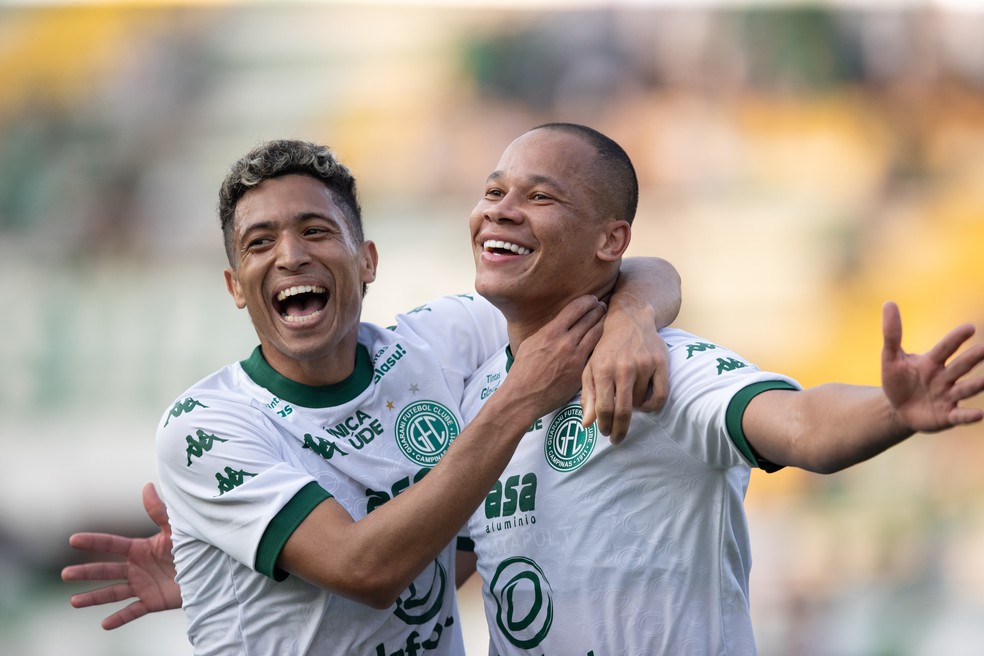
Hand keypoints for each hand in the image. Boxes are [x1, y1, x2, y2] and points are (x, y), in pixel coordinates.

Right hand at [61, 482, 180, 629]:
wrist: (212, 567)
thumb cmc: (193, 544)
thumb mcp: (175, 529)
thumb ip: (159, 512)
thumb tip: (147, 486)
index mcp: (140, 549)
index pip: (112, 544)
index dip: (94, 541)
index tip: (73, 540)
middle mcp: (137, 568)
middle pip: (106, 570)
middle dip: (86, 572)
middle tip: (65, 574)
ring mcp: (143, 586)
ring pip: (113, 593)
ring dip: (94, 597)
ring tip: (73, 601)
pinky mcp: (153, 602)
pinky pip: (133, 612)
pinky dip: (119, 618)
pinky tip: (104, 624)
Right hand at [506, 295, 605, 418]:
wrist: (524, 396)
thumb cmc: (523, 371)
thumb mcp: (531, 343)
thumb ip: (548, 332)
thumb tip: (559, 324)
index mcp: (551, 332)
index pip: (576, 308)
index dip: (587, 301)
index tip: (593, 299)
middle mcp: (566, 342)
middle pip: (590, 319)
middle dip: (599, 310)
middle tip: (604, 306)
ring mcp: (576, 358)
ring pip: (597, 335)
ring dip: (604, 325)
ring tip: (609, 320)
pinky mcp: (582, 372)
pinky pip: (596, 354)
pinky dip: (602, 345)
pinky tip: (606, 342)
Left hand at [581, 306, 669, 442]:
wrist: (629, 320)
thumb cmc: (606, 348)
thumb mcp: (591, 368)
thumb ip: (588, 396)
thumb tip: (586, 424)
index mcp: (602, 369)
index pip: (604, 407)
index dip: (604, 425)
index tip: (605, 433)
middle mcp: (623, 367)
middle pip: (623, 410)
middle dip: (619, 429)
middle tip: (617, 439)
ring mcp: (644, 365)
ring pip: (640, 403)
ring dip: (634, 409)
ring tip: (628, 403)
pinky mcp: (660, 363)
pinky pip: (660, 396)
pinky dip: (652, 406)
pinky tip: (645, 405)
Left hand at [882, 301, 983, 432]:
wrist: (896, 409)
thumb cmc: (897, 380)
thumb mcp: (891, 358)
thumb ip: (892, 333)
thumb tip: (889, 303)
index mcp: (932, 362)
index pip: (945, 348)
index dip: (955, 339)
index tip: (969, 328)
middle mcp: (945, 378)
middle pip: (960, 366)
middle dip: (973, 358)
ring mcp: (948, 397)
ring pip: (965, 389)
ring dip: (977, 385)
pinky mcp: (947, 416)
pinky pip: (959, 416)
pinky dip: (969, 415)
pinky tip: (980, 414)